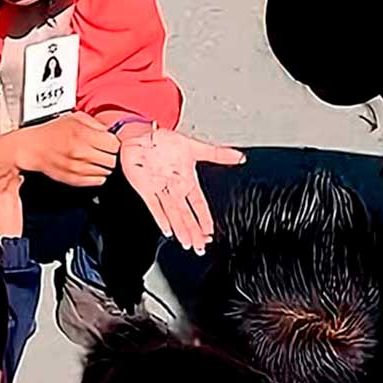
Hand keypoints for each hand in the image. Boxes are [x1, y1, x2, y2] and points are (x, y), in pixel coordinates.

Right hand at [13, 112, 119, 187]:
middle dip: (111, 154)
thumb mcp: (75, 117)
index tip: (111, 142)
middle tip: (104, 150)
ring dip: (104, 165)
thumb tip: (112, 132)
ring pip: (107, 171)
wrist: (32, 148)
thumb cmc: (52, 131)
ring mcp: (77, 168)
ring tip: (95, 157)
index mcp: (82, 134)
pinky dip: (97, 175)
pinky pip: (98, 181)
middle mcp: (80, 152)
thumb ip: (96, 124)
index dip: (114, 142)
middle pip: (113, 160)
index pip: (114, 145)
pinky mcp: (74, 180)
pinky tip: (90, 166)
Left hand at [120, 128, 243, 253]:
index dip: (205, 219)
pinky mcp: (145, 188)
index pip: (199, 204)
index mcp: (187, 180)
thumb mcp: (195, 147)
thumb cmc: (164, 141)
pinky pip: (154, 206)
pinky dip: (161, 218)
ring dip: (181, 229)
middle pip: (186, 214)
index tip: (210, 233)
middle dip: (194, 232)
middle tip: (200, 248)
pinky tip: (167, 230)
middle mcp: (175, 188)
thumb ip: (218, 154)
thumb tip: (240, 157)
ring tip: (188, 244)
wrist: (141, 135)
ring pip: (173, 214)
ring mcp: (160, 189)